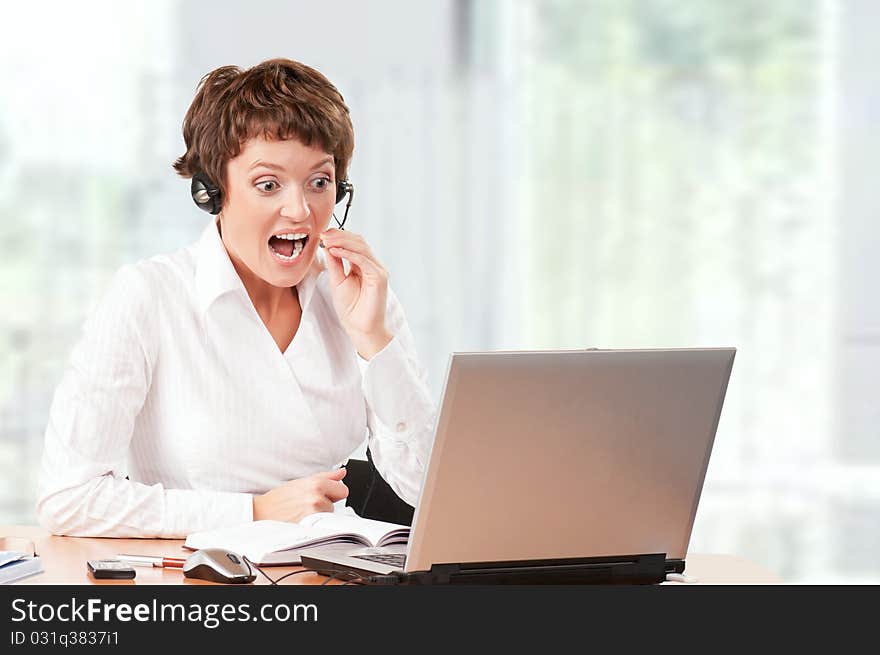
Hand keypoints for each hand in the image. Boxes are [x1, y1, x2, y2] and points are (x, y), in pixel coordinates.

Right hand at [252, 468, 348, 522]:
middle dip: (325, 505)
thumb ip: (326, 476)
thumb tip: (342, 472)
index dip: (333, 493)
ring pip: (328, 517)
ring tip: (302, 513)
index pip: (343, 490)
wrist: (261, 513)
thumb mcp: (302, 482)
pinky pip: (321, 527)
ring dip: (319, 516)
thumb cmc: (279, 498)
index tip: (324, 495)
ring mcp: (314, 514)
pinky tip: (302, 522)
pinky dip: (314, 526)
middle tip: (307, 505)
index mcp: (317, 484)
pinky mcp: (309, 528)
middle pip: (335, 505)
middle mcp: (317, 498)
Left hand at [321, 228, 392, 358]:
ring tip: (326, 240)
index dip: (339, 235)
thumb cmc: (351, 308)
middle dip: (339, 235)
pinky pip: (363, 260)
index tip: (322, 234)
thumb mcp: (338, 280)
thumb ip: (335, 263)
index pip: (354, 243)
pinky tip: (335, 251)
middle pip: (359, 241)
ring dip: (342, 241)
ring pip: (361, 247)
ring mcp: (378, 270)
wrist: (360, 328)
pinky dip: (348, 253)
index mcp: (364, 265)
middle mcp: (373, 265)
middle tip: (322, 234)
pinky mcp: (379, 277)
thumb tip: (328, 245)